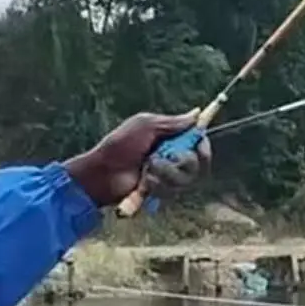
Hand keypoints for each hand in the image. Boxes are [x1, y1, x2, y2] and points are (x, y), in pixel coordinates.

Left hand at [64, 110, 210, 206]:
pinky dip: (159, 185)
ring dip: (167, 173)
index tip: (200, 146)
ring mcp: (166, 176)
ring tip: (148, 170)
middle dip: (183, 161)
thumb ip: (171, 122)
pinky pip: (172, 191)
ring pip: (186, 179)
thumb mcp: (144, 125)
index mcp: (169, 138)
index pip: (198, 141)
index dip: (203, 145)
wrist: (101, 173)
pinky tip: (145, 182)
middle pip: (198, 163)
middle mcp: (171, 157)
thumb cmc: (119, 145)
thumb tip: (197, 114)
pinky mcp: (159, 192)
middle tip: (161, 158)